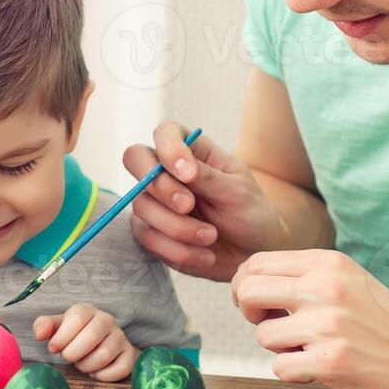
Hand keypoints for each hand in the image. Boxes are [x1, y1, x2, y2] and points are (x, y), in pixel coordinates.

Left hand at [32, 303, 135, 380]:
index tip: (53, 348)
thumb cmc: (74, 335)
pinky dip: (103, 375)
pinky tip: (95, 371)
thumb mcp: (58, 327)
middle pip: (91, 337)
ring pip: (103, 355)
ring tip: (81, 363)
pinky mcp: (130, 355)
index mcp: (87, 310)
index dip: (62, 337)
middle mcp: (107, 320)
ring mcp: (121, 337)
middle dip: (73, 353)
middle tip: (68, 357)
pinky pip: (119, 369)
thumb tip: (39, 334)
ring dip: (86, 365)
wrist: (101, 343)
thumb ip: (44, 326)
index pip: (77, 318)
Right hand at [123, 124, 286, 281]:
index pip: (165, 133)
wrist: (253, 254)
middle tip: (188, 206)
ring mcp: (156, 201)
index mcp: (192, 152)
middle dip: (160, 187)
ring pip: (141, 205)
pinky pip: (148, 238)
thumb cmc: (250, 214)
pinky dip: (177, 250)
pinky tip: (204, 255)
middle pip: (135, 160)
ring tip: (210, 237)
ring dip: (177, 227)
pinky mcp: (152, 231)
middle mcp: (167, 172)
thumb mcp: (238, 192)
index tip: (187, 173)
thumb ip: (207, 177)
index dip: (168, 148)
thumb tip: (178, 166)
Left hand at [230, 249, 388, 388]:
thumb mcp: (350, 280)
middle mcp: (325, 288)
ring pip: (263, 335)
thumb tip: (249, 283)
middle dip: (250, 313)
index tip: (259, 304)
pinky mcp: (330, 362)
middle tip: (273, 325)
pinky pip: (280, 367)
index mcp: (327, 263)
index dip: (245, 286)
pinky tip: (319, 369)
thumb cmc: (386, 324)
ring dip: (280, 348)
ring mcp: (327, 325)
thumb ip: (305, 276)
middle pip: (248, 292)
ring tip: (311, 349)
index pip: (257, 264)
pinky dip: (294, 372)